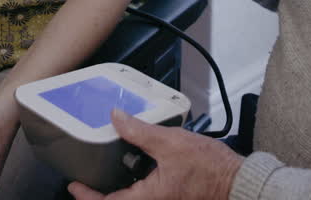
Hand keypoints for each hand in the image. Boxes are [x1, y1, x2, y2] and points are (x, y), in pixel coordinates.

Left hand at [67, 109, 242, 199]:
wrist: (236, 180)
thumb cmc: (210, 168)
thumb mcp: (170, 143)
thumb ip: (140, 131)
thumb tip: (117, 119)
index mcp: (148, 197)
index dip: (87, 196)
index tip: (74, 185)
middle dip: (100, 194)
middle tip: (86, 181)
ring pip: (133, 198)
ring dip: (118, 189)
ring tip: (107, 171)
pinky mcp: (172, 195)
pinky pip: (146, 193)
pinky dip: (135, 183)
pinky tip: (137, 166)